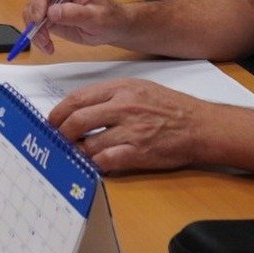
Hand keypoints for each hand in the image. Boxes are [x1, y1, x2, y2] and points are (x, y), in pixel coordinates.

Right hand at [22, 0, 125, 53]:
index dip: (39, 1)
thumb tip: (51, 12)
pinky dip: (37, 36)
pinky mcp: (48, 17)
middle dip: (34, 18)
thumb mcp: (97, 17)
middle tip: (42, 37)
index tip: (39, 20)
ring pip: (31, 13)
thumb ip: (75, 13)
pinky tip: (47, 47)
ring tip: (46, 45)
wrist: (113, 28)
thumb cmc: (109, 18)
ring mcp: (51, 2)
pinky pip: (35, 25)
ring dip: (34, 30)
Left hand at [46, 79, 206, 173]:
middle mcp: (123, 107)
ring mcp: (131, 131)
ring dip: (76, 151)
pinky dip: (95, 164)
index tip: (52, 121)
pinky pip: (106, 160)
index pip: (78, 99)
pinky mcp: (139, 152)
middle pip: (77, 120)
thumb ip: (110, 96)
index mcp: (121, 89)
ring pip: (89, 143)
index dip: (59, 112)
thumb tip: (81, 108)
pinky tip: (94, 164)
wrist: (201, 126)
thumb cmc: (170, 107)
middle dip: (61, 133)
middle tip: (57, 140)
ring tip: (73, 154)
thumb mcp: (139, 88)